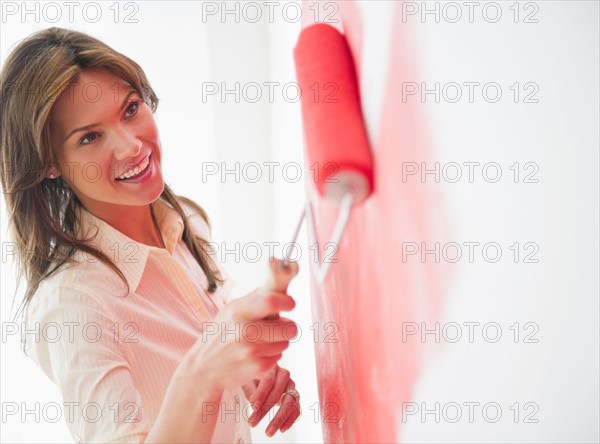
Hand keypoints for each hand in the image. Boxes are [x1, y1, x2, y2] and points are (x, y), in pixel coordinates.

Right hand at [182, 288, 296, 389]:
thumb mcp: (231, 309)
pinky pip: (278, 357)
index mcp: (239, 311)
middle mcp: (245, 331)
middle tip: (280, 326)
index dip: (286, 302)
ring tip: (262, 341)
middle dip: (289, 326)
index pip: (270, 302)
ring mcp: (252, 351)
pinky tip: (257, 354)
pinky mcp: (258, 368)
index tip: (290, 304)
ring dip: (279, 342)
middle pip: (289, 327)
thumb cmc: (221, 333)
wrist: (204, 367)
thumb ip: (255, 297)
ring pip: (285, 343)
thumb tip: (279, 283)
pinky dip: (271, 356)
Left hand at [242, 365, 300, 436]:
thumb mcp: (248, 380)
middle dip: (265, 410)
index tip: (254, 408)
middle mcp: (284, 375)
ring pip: (290, 402)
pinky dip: (290, 420)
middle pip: (278, 393)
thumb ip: (250, 389)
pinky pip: (296, 409)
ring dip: (280, 418)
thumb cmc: (254, 378)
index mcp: (272, 367)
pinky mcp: (295, 397)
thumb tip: (254, 401)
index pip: (268, 381)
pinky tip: (282, 429)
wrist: (263, 376)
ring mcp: (292, 386)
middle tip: (253, 423)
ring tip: (269, 432)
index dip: (261, 394)